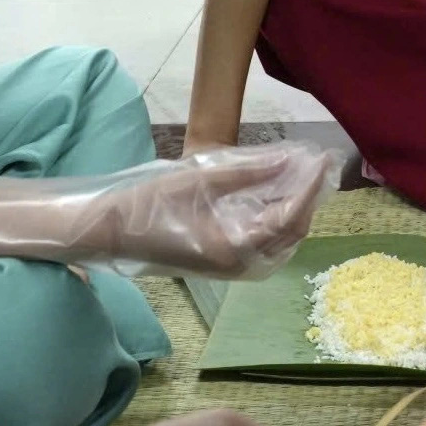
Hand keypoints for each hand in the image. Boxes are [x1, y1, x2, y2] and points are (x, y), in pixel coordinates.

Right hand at [0, 143, 332, 278]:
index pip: (288, 218)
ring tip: (303, 171)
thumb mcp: (199, 177)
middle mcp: (238, 265)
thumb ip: (248, 171)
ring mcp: (231, 266)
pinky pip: (262, 241)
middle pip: (291, 233)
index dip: (308, 187)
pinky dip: (275, 215)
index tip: (321, 158)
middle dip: (308, 197)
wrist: (104, 231)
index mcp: (233, 248)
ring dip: (294, 207)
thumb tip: (289, 159)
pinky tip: (276, 190)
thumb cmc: (146, 202)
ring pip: (279, 240)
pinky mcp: (222, 261)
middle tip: (318, 162)